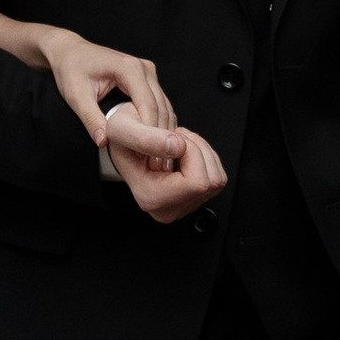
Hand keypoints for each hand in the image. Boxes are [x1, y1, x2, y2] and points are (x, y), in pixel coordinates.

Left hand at [0, 13, 174, 146]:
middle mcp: (144, 68)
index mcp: (129, 68)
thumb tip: (103, 142)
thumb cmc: (70, 70)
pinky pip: (159, 102)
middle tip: (159, 164)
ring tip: (160, 159)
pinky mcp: (146, 77)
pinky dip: (159, 122)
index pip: (149, 105)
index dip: (151, 133)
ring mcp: (148, 71)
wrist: (69, 52)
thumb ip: (90, 118)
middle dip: (161, 135)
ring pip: (164, 105)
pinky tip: (156, 142)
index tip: (150, 156)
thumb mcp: (76, 95)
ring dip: (164, 131)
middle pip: (161, 107)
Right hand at [103, 109, 228, 226]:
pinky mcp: (193, 200)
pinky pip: (217, 178)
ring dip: (203, 152)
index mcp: (151, 198)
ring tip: (179, 144)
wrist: (123, 145)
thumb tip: (178, 147)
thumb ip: (146, 138)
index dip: (191, 153)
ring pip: (217, 179)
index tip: (173, 139)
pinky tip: (185, 154)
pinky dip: (206, 159)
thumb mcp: (123, 129)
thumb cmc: (122, 138)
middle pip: (211, 182)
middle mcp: (167, 210)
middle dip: (198, 149)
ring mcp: (182, 208)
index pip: (196, 182)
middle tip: (175, 138)